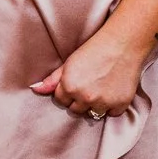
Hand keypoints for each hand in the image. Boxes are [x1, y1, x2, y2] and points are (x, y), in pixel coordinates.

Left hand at [32, 29, 146, 121]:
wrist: (122, 44)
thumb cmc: (94, 50)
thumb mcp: (69, 63)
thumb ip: (52, 80)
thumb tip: (35, 89)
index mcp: (69, 87)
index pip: (61, 101)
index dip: (67, 92)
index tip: (76, 83)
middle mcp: (85, 98)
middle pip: (76, 110)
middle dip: (79, 101)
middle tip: (89, 86)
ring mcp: (103, 102)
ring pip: (93, 114)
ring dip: (95, 105)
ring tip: (100, 89)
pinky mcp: (120, 104)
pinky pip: (112, 114)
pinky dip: (112, 106)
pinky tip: (113, 91)